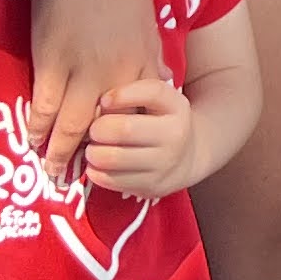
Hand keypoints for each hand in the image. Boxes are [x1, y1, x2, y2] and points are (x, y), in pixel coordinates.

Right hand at [25, 0, 158, 182]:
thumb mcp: (147, 19)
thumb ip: (151, 54)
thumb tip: (160, 80)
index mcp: (142, 63)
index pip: (138, 115)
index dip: (128, 139)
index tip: (122, 158)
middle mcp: (115, 75)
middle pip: (104, 129)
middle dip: (93, 157)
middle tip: (81, 180)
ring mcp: (81, 71)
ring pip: (70, 126)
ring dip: (61, 153)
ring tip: (54, 173)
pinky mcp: (49, 63)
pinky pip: (41, 106)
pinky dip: (36, 128)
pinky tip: (32, 141)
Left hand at [79, 70, 200, 197]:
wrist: (188, 157)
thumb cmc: (160, 121)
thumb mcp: (158, 101)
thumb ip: (133, 92)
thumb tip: (100, 102)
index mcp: (177, 107)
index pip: (152, 92)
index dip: (122, 94)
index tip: (104, 99)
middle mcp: (175, 135)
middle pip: (125, 129)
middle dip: (98, 128)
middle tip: (93, 129)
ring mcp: (164, 163)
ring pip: (113, 158)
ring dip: (93, 152)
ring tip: (93, 148)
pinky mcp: (151, 186)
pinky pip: (111, 179)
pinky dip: (95, 171)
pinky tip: (98, 164)